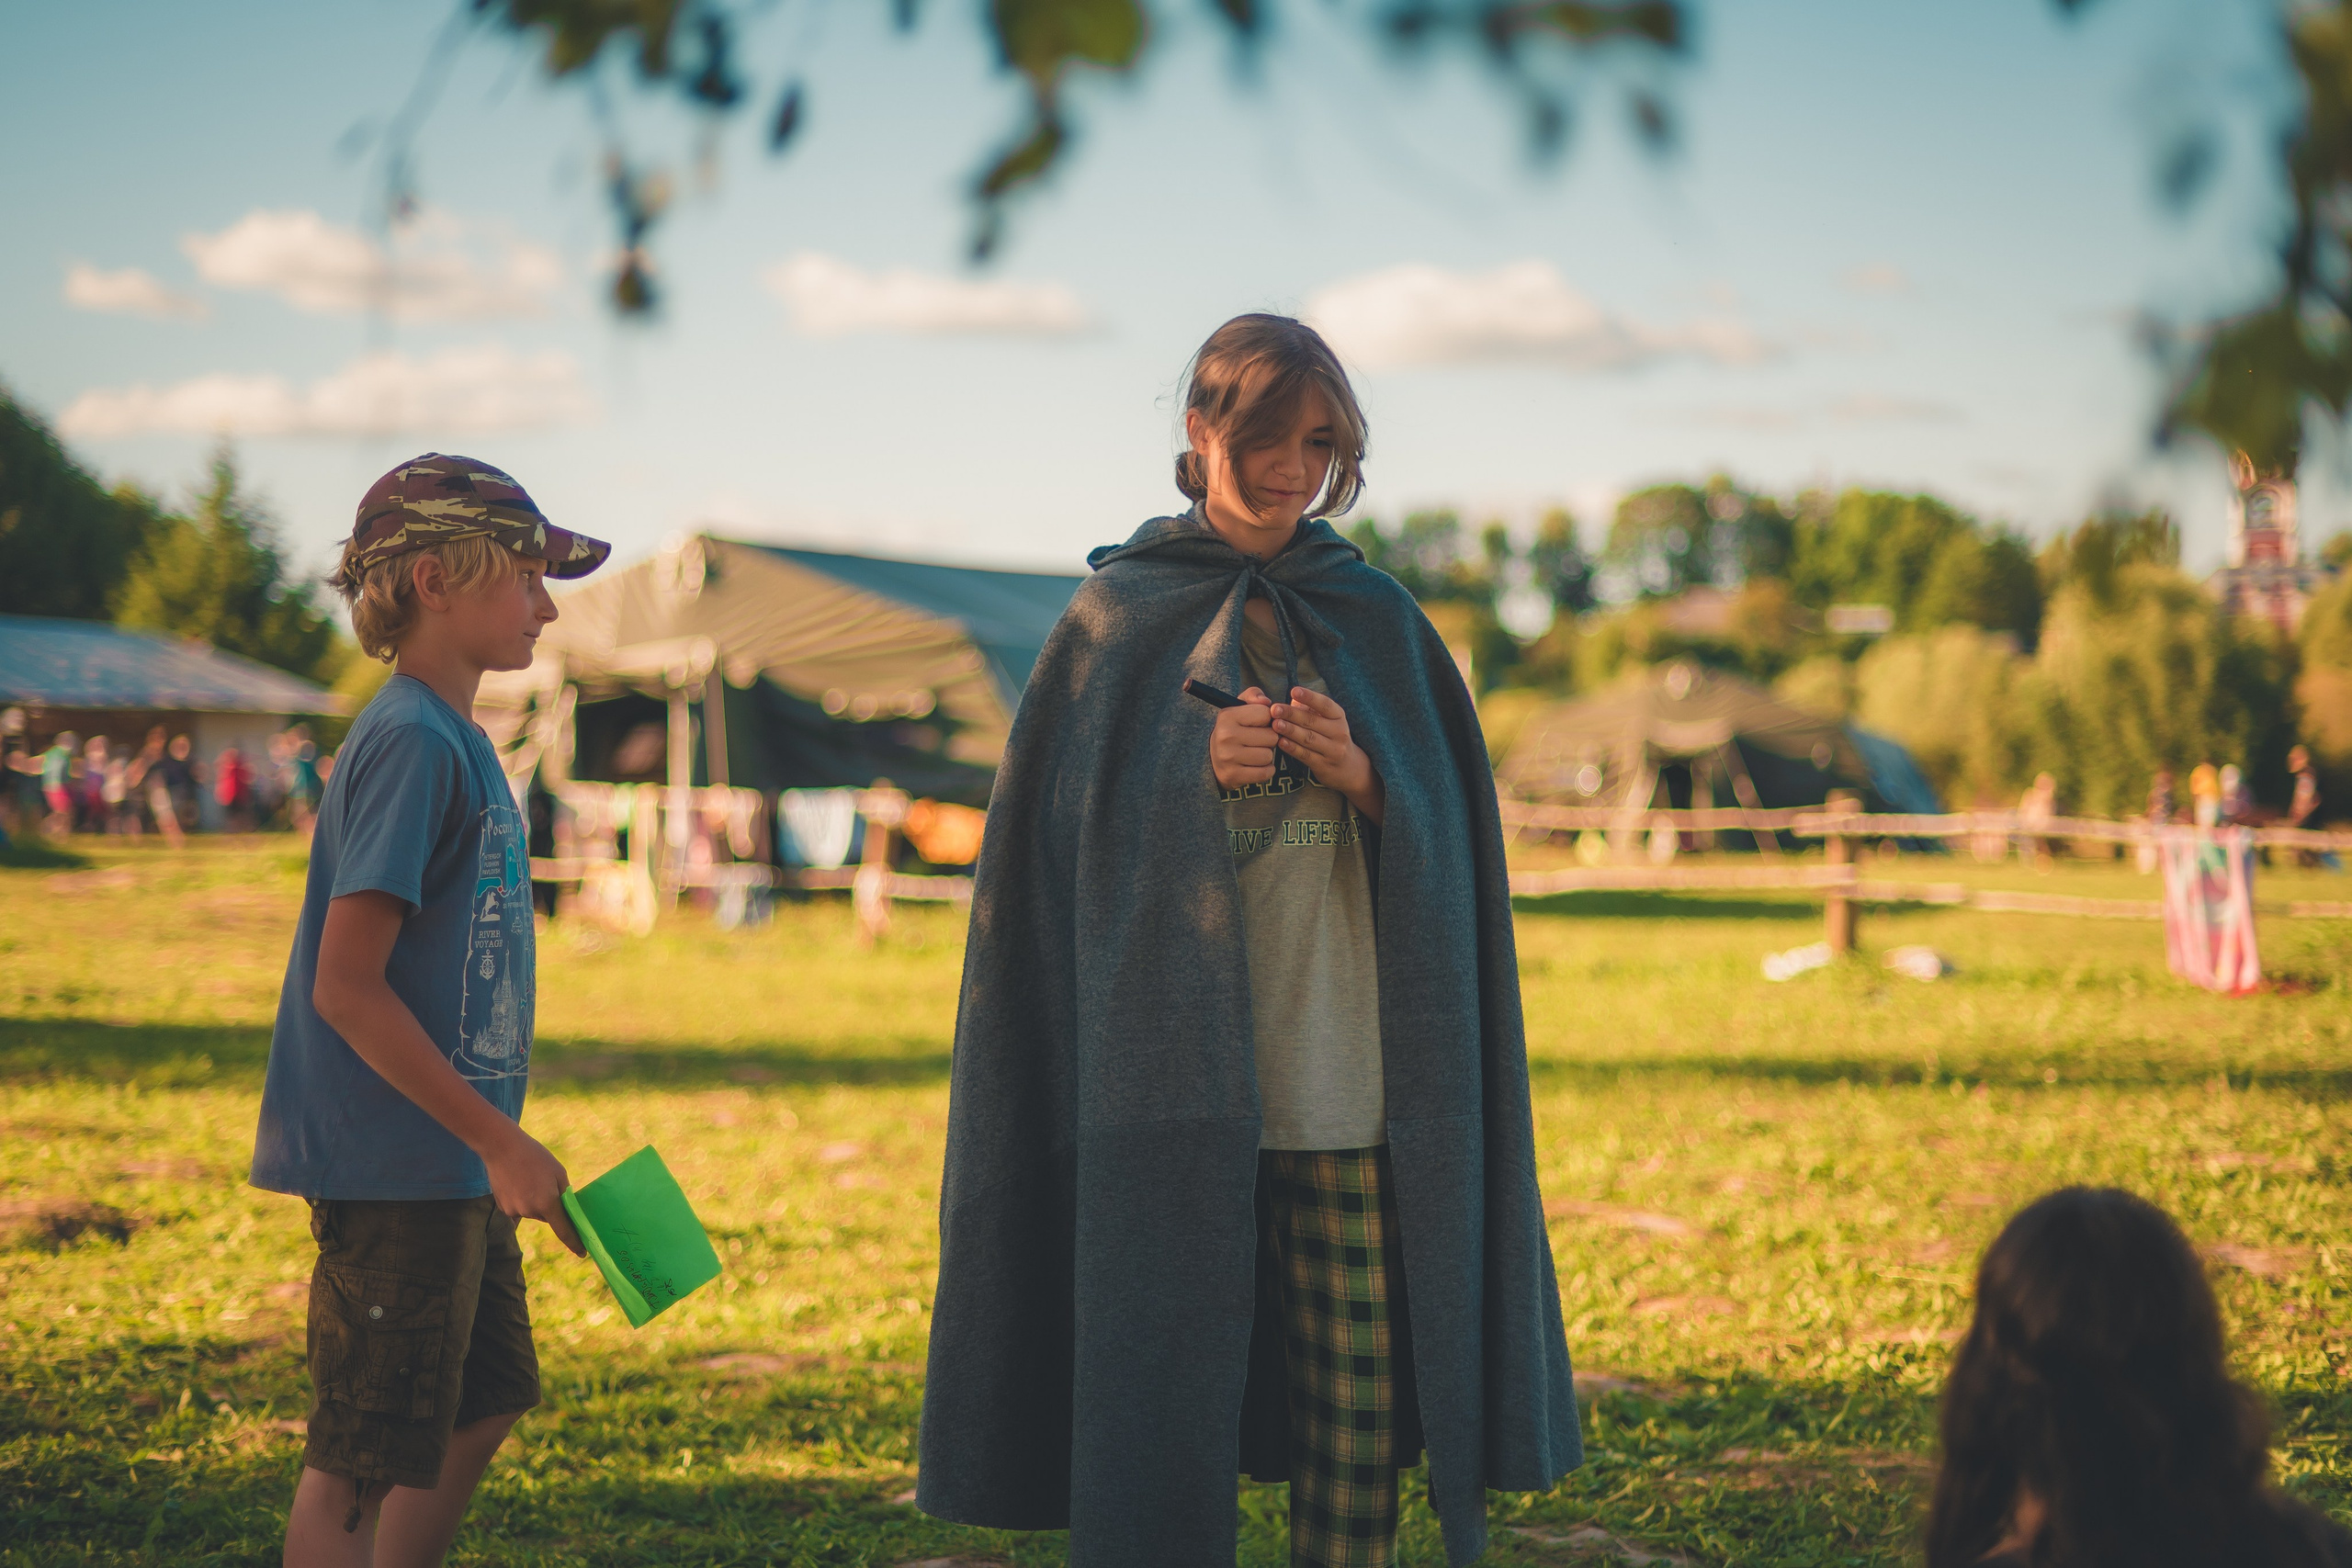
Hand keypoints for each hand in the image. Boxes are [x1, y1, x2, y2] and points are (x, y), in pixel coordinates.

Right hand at [484, 1126, 585, 1256]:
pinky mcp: (503, 1208)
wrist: (502, 1147)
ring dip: (535, 1201)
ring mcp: (514, 1211)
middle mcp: (530, 1211)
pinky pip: (519, 1208)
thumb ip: (564, 1194)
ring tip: (528, 1179)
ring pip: (533, 1212)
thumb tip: (567, 1209)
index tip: (582, 1253)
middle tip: (545, 1183)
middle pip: (547, 1216)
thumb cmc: (535, 1157)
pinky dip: (522, 1199)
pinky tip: (517, 1182)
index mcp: (547, 1203)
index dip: (574, 1242)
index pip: (564, 1230)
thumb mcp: (558, 1172)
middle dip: (550, 1205)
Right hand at [1210, 687, 1277, 791]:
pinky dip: (1266, 770)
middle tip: (1257, 740)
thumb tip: (1267, 702)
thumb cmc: (1232, 729)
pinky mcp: (1233, 776)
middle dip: (1269, 739)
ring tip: (1254, 753)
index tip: (1258, 723)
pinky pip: (1265, 773)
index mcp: (1228, 716)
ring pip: (1269, 756)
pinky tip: (1256, 766)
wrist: (1211, 759)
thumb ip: (1254, 696)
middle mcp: (1226, 736)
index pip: (1266, 713)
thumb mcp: (1238, 707)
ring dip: (1266, 755)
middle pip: (1271, 737)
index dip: (1267, 719)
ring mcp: (1228, 758)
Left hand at [1271, 687, 1384, 825]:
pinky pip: (1306, 755)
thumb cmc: (1331, 737)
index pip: (1325, 704)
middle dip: (1292, 714)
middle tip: (1275, 709)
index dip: (1310, 697)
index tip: (1294, 691)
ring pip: (1309, 738)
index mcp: (1339, 717)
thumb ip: (1310, 710)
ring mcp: (1333, 750)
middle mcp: (1339, 732)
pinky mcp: (1324, 765)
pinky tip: (1281, 742)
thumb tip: (1293, 699)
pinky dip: (1293, 748)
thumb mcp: (1327, 721)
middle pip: (1313, 721)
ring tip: (1275, 724)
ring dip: (1290, 730)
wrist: (1349, 768)